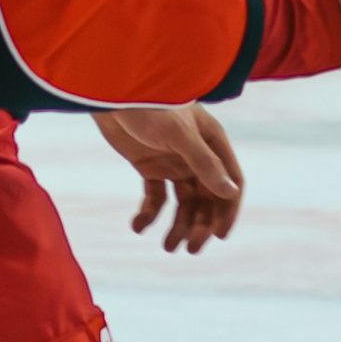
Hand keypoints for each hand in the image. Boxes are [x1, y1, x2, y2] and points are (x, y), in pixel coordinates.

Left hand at [91, 102, 244, 252]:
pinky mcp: (149, 166)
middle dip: (200, 224)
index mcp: (213, 144)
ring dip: (177, 225)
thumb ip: (204, 163)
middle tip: (190, 248)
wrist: (110, 92)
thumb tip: (230, 193)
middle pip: (207, 199)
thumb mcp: (178, 135)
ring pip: (183, 203)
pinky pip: (155, 197)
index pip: (230, 184)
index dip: (227, 211)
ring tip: (167, 246)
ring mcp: (173, 162)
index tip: (217, 235)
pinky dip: (149, 214)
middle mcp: (197, 156)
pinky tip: (138, 226)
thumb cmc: (150, 105)